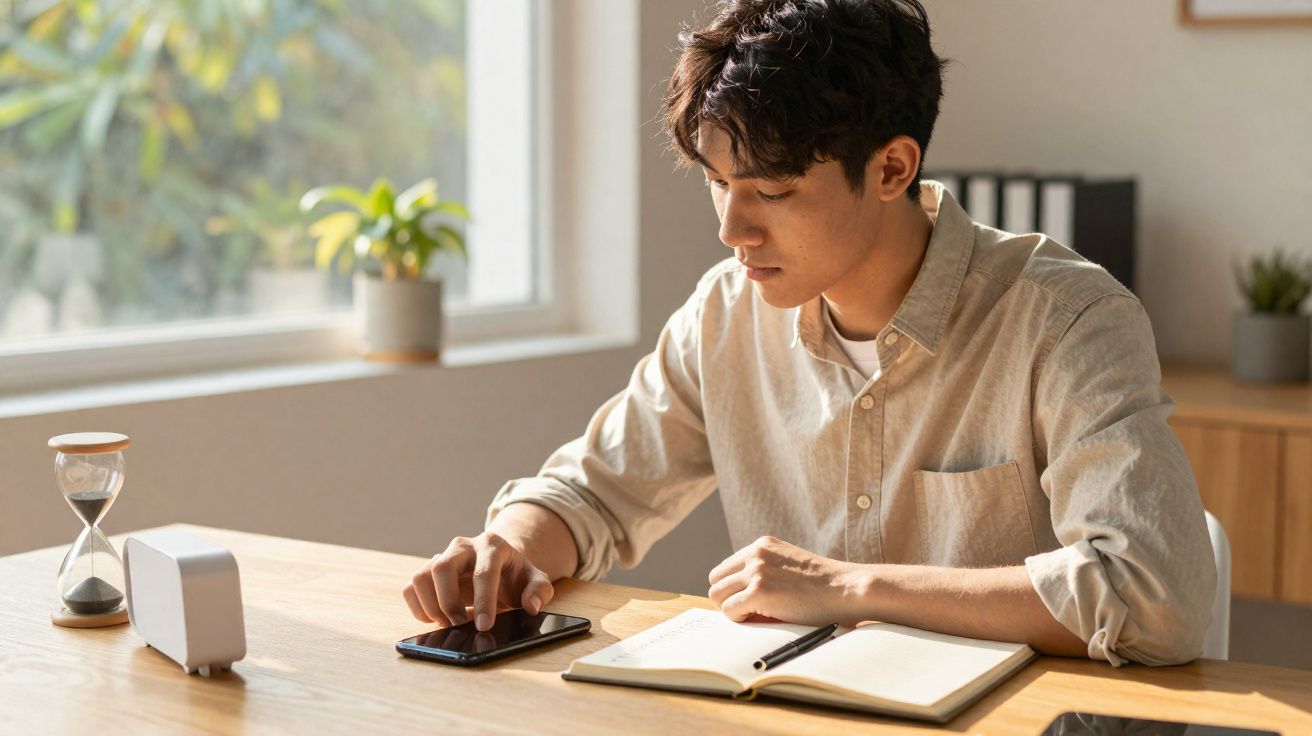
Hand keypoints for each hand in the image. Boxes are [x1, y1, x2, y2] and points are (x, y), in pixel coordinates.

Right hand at [402, 531, 553, 631]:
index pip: (484, 572)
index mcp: (492, 546)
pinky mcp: (428, 571)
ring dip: (431, 606)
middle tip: (460, 626)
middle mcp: (463, 546)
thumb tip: (531, 606)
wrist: (498, 567)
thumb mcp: (535, 581)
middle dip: (449, 602)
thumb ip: (540, 591)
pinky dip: (418, 608)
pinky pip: (411, 587)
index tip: (485, 626)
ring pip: (421, 576)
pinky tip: (436, 619)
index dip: (483, 601)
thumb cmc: (515, 575)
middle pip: (442, 568)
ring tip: (448, 623)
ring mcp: (442, 556)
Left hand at [707, 536, 867, 625]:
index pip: (727, 567)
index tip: (751, 601)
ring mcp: (756, 571)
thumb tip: (737, 597)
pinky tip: (762, 620)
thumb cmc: (825, 586)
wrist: (848, 589)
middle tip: (750, 612)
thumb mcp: (790, 566)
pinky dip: (740, 620)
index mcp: (763, 545)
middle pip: (715, 580)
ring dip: (733, 609)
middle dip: (728, 598)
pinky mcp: (759, 591)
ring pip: (717, 595)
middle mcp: (756, 553)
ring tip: (758, 616)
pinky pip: (729, 611)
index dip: (735, 588)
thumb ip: (766, 571)